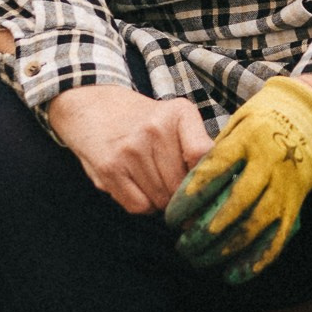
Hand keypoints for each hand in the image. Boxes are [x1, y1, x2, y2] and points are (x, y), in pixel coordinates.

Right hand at [48, 84, 211, 214]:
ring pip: (161, 200)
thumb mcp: (174, 117)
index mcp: (179, 113)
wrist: (92, 106)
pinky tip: (136, 186)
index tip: (205, 187)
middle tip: (170, 184)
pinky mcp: (109, 169)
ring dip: (160, 200)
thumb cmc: (141, 120)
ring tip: (150, 180)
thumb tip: (219, 187)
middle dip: (179, 195)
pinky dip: (142, 204)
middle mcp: (155, 129)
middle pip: (181, 187)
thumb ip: (198, 145)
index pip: (203, 155)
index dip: (206, 179)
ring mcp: (130, 149)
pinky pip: (139, 206)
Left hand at [165, 74, 311, 280]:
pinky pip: (277, 239)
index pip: (213, 172)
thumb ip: (214, 153)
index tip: (170, 217)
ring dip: (225, 249)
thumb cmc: (263, 121)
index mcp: (248, 140)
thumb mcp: (236, 123)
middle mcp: (268, 165)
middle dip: (204, 230)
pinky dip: (255, 261)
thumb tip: (186, 189)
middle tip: (182, 245)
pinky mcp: (296, 205)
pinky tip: (233, 275)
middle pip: (234, 204)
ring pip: (254, 226)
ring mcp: (285, 187)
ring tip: (199, 260)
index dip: (189, 198)